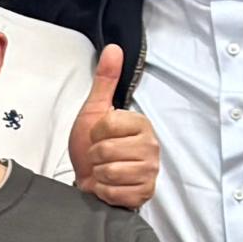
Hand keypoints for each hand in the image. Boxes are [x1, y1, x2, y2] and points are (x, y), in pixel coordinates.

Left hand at [69, 46, 156, 210]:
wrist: (91, 179)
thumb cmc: (93, 146)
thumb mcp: (94, 110)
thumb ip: (105, 80)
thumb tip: (113, 48)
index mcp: (141, 124)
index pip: (108, 125)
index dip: (95, 133)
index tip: (98, 136)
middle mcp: (151, 147)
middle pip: (106, 150)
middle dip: (95, 156)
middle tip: (100, 156)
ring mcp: (150, 171)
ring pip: (110, 171)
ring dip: (99, 174)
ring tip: (104, 170)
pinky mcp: (145, 193)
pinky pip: (114, 192)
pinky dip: (104, 191)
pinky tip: (109, 186)